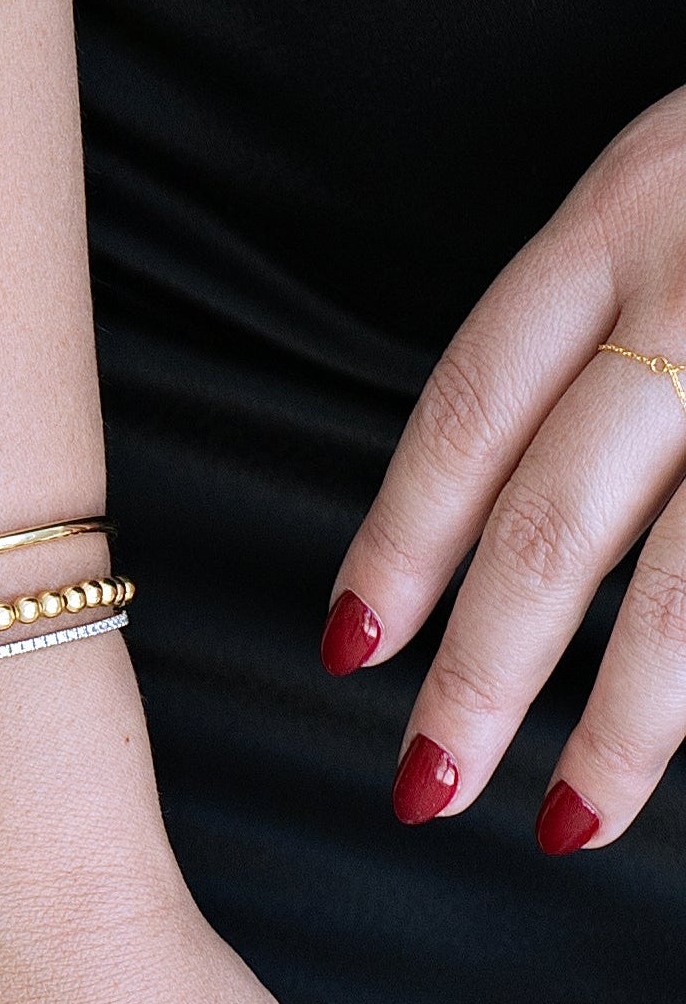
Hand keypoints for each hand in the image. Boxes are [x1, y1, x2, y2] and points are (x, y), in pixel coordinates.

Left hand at [329, 84, 685, 850]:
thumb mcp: (678, 184)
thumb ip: (604, 325)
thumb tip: (507, 541)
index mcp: (625, 212)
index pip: (470, 411)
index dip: (401, 544)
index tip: (351, 649)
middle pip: (557, 519)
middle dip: (482, 674)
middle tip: (425, 786)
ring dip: (627, 722)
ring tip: (569, 819)